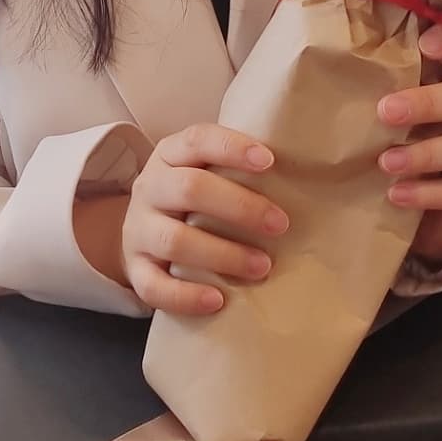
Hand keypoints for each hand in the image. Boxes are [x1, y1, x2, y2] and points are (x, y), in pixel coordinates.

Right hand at [120, 124, 289, 315]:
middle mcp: (150, 188)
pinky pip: (154, 286)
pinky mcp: (135, 270)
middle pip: (189, 189)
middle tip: (281, 225)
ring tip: (262, 267)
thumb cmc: (191, 201)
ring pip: (174, 240)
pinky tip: (218, 300)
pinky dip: (186, 296)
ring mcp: (137, 230)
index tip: (270, 161)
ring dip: (223, 254)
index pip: (197, 140)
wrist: (140, 235)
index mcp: (170, 155)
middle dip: (240, 206)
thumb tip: (306, 178)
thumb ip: (236, 169)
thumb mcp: (202, 172)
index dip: (232, 148)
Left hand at [377, 21, 441, 269]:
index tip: (424, 43)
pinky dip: (430, 193)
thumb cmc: (412, 153)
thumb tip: (333, 67)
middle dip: (428, 102)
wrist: (437, 214)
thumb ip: (385, 93)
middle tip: (386, 111)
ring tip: (386, 162)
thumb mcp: (401, 120)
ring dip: (427, 153)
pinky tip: (397, 194)